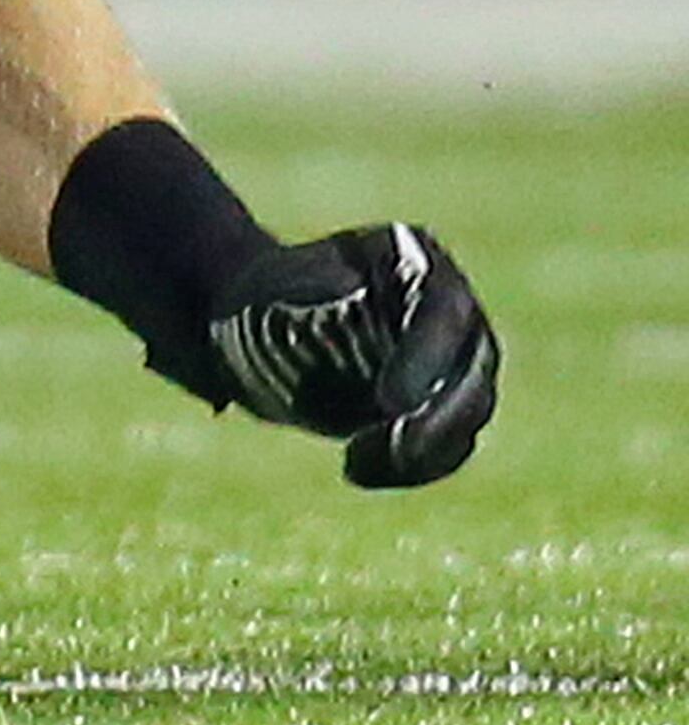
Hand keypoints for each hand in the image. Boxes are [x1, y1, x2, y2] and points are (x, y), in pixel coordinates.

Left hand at [199, 222, 499, 489]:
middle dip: (439, 418)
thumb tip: (334, 310)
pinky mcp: (443, 400)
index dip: (427, 357)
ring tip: (357, 462)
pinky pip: (450, 443)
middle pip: (473, 367)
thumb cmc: (258, 299)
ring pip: (469, 411)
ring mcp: (451, 352)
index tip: (389, 402)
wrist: (253, 326)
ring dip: (427, 449)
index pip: (443, 308)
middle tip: (390, 447)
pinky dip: (415, 466)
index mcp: (406, 255)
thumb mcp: (273, 293)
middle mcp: (442, 300)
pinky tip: (358, 469)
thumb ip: (306, 307)